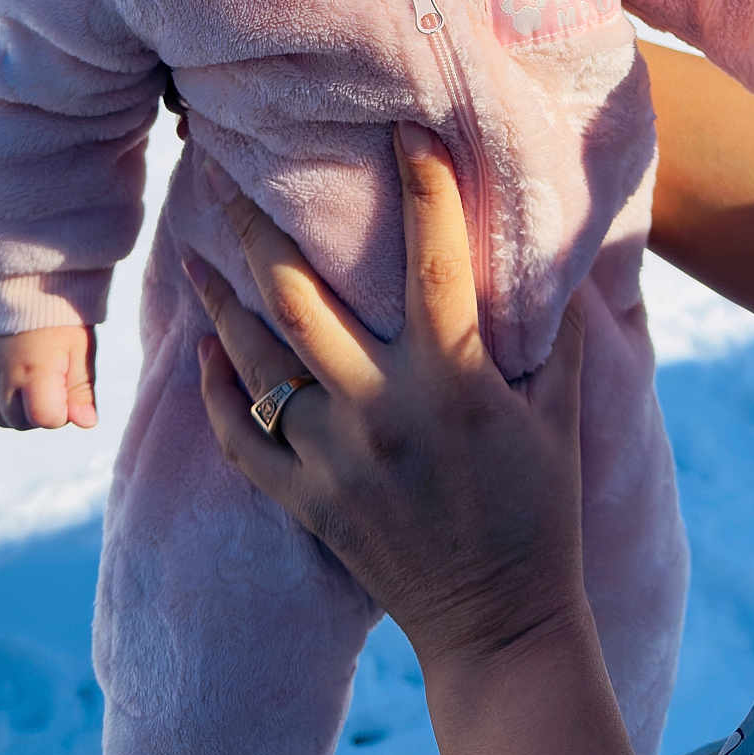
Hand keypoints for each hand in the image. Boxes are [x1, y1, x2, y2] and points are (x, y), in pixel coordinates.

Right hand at [0, 325, 98, 429]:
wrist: (30, 287)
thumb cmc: (62, 319)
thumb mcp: (81, 351)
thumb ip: (82, 391)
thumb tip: (87, 424)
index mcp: (33, 371)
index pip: (46, 419)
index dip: (64, 411)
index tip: (69, 385)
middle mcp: (3, 377)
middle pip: (22, 423)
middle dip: (43, 413)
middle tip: (56, 383)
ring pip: (3, 418)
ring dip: (22, 412)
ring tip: (38, 382)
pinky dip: (0, 404)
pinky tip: (17, 385)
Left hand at [187, 124, 588, 673]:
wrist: (500, 625)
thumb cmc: (540, 509)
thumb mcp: (562, 411)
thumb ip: (556, 329)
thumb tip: (557, 247)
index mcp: (452, 379)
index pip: (434, 257)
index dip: (422, 185)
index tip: (403, 128)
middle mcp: (381, 409)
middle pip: (300, 296)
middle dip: (256, 225)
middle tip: (223, 168)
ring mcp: (333, 458)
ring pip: (256, 359)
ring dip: (220, 298)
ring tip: (191, 248)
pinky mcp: (305, 502)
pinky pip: (240, 438)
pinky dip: (218, 391)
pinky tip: (205, 352)